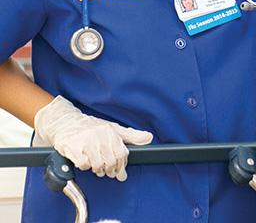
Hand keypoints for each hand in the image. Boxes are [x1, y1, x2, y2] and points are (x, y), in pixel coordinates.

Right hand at [34, 95, 152, 180]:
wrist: (66, 122)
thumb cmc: (91, 127)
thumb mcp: (114, 128)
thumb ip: (131, 136)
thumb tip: (149, 138)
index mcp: (110, 131)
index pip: (122, 153)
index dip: (122, 166)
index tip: (121, 173)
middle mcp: (98, 135)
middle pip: (110, 162)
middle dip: (110, 170)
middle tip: (108, 171)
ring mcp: (84, 142)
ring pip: (97, 165)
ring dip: (98, 169)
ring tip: (97, 166)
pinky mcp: (71, 148)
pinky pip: (83, 165)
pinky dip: (85, 167)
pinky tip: (85, 161)